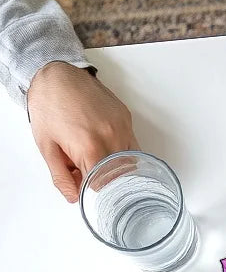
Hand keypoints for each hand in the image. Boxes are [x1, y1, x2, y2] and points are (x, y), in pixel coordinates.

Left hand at [26, 61, 138, 202]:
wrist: (56, 74)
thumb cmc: (48, 106)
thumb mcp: (46, 146)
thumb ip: (61, 176)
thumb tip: (74, 197)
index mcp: (90, 148)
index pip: (101, 185)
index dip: (89, 185)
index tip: (81, 177)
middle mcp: (112, 139)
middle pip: (118, 176)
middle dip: (102, 176)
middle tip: (86, 164)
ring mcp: (122, 127)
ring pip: (130, 162)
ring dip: (115, 165)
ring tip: (97, 153)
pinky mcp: (127, 118)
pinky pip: (132, 145)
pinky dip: (122, 150)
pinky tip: (105, 140)